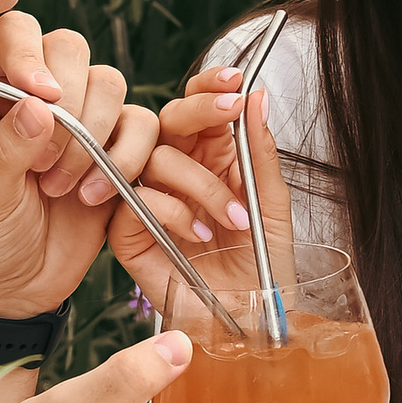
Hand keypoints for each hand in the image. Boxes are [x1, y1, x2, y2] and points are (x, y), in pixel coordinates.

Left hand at [0, 11, 158, 319]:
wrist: (12, 289)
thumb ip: (7, 146)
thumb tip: (39, 105)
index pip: (14, 33)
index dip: (30, 53)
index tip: (38, 94)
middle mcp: (34, 93)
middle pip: (70, 50)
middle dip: (68, 104)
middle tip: (44, 161)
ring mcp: (79, 117)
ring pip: (109, 84)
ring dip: (92, 136)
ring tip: (59, 186)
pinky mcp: (116, 147)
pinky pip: (142, 125)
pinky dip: (127, 157)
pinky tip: (93, 195)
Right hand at [105, 63, 285, 313]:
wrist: (249, 323)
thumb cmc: (262, 269)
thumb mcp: (272, 204)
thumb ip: (260, 151)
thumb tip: (255, 95)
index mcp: (213, 159)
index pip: (201, 107)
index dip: (210, 86)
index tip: (234, 79)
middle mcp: (177, 174)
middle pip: (169, 118)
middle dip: (199, 109)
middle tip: (227, 112)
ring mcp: (149, 200)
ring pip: (154, 157)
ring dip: (198, 182)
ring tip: (232, 218)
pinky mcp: (128, 231)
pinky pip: (136, 198)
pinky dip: (172, 211)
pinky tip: (198, 235)